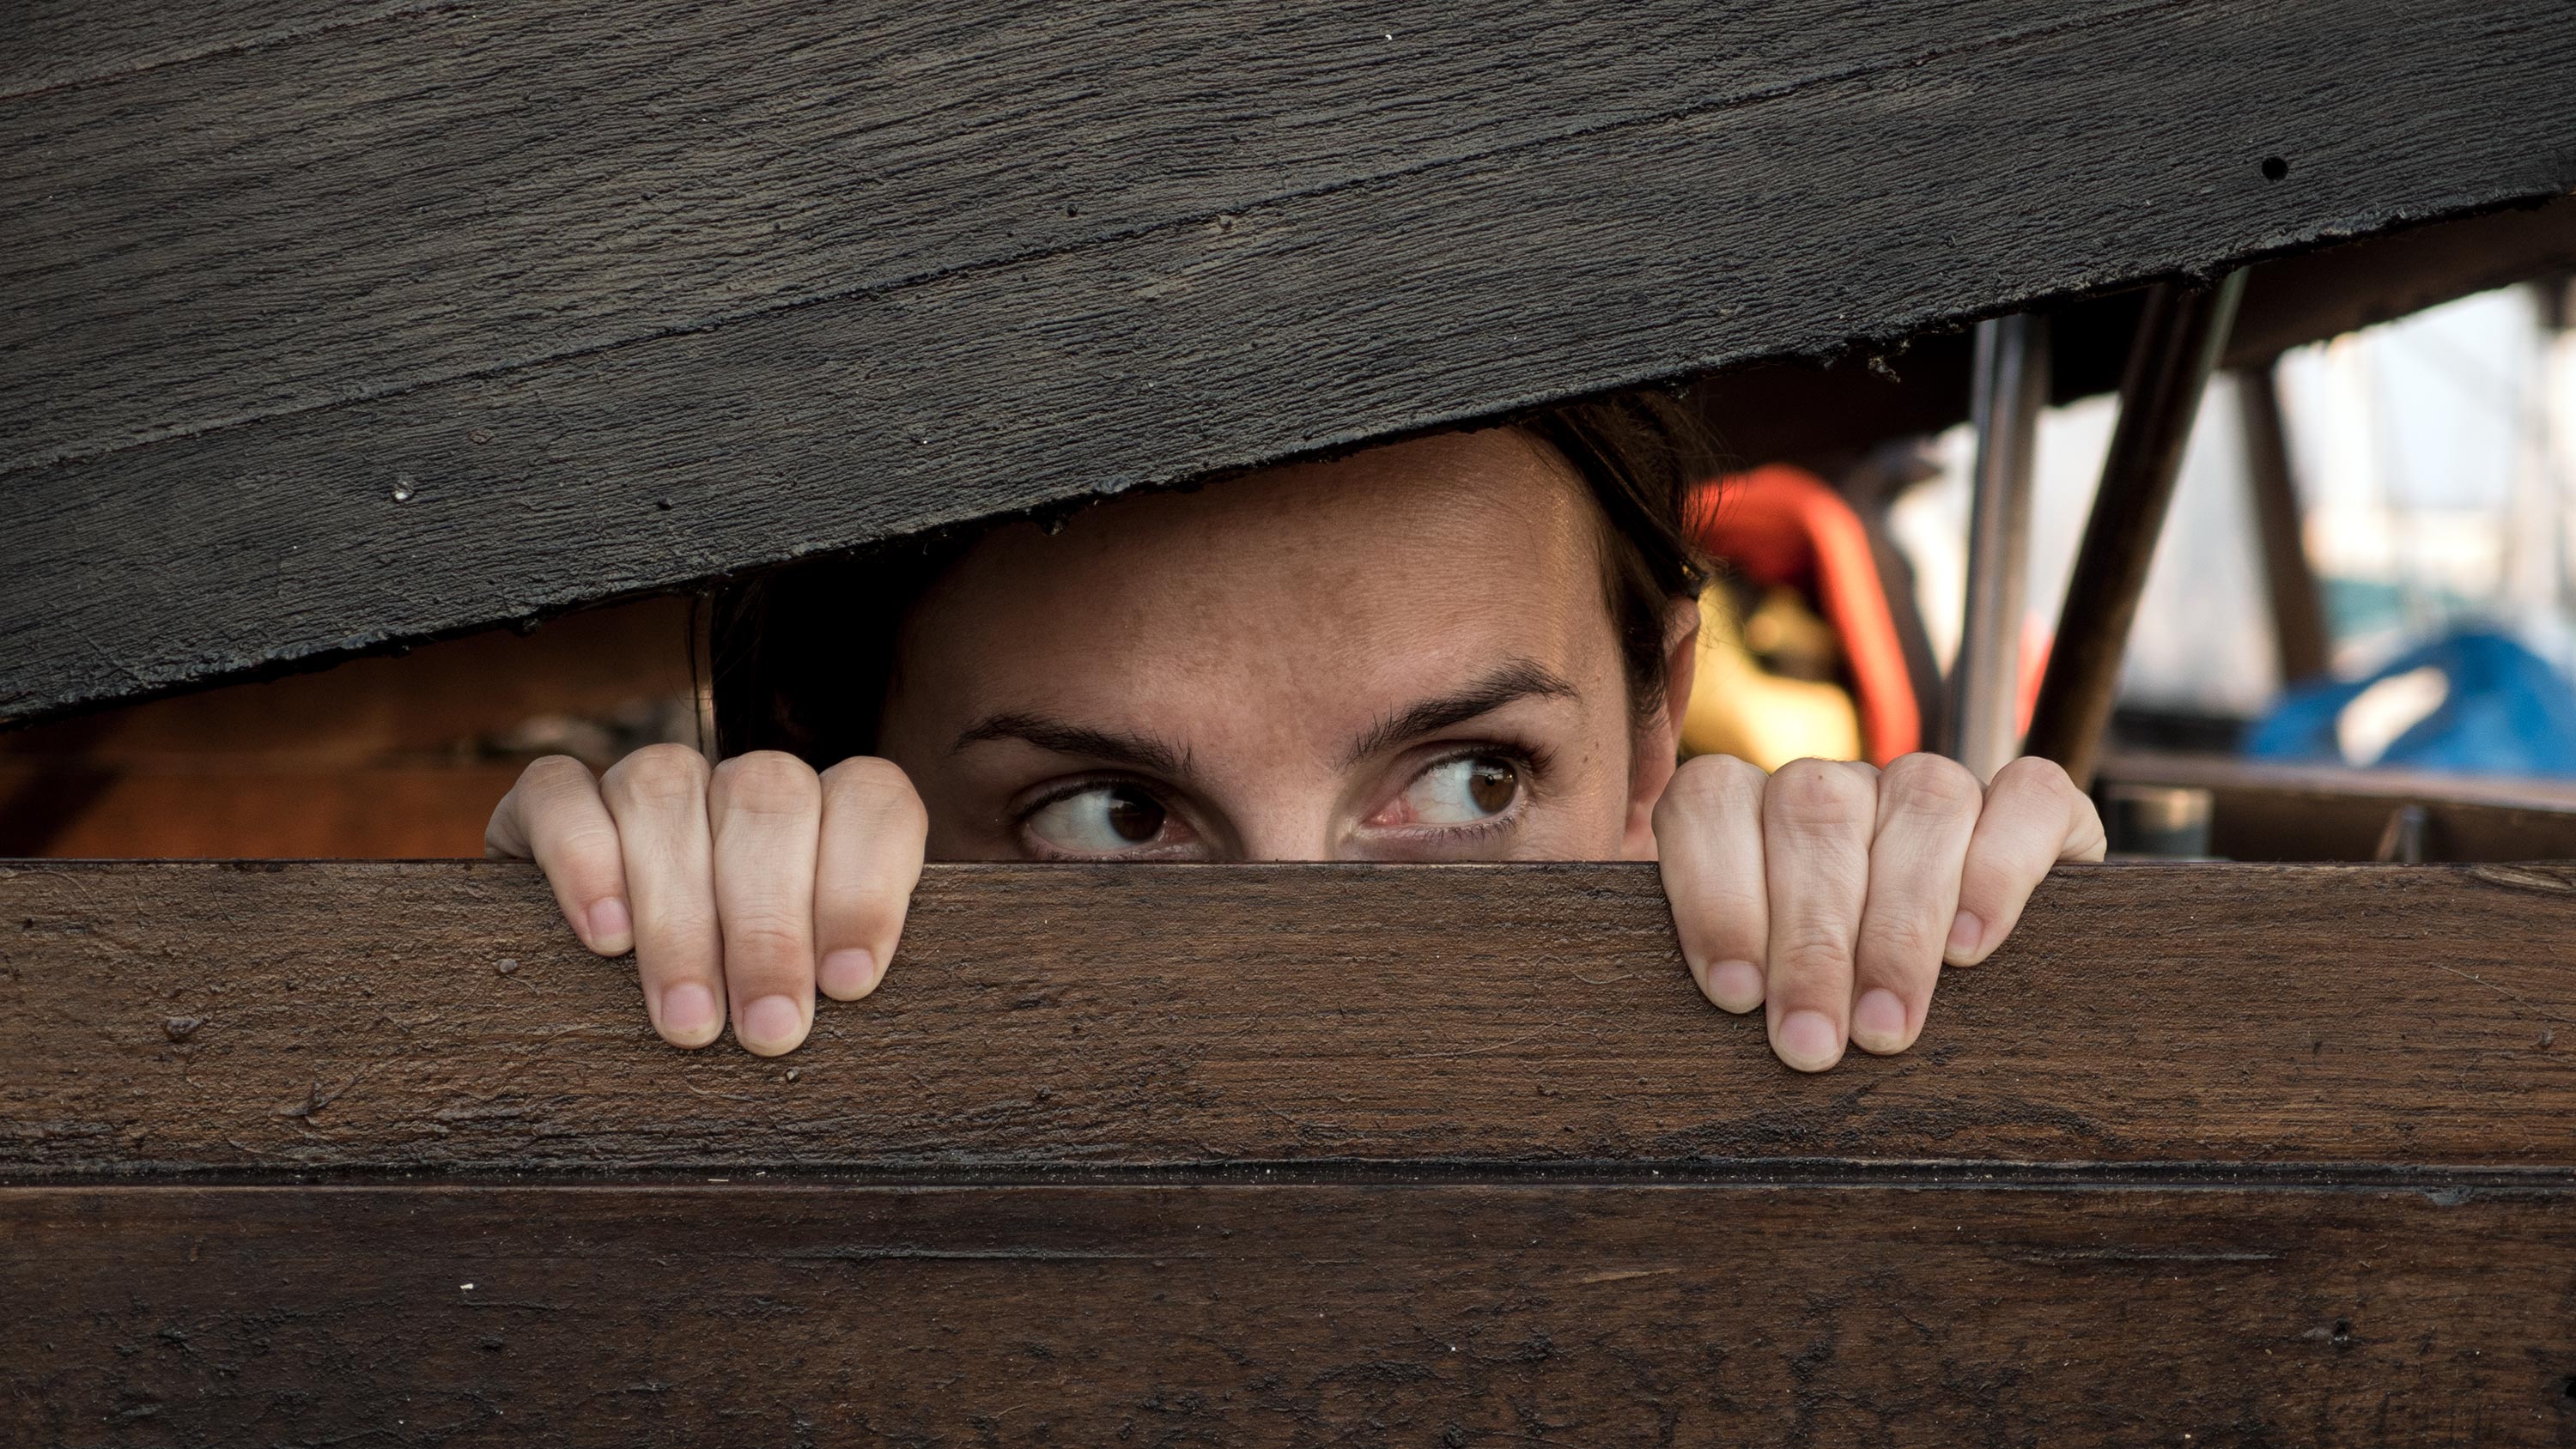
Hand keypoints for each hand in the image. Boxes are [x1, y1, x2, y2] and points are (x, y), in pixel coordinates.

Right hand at [484, 746, 928, 1055]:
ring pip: (667, 791)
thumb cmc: (737, 1007)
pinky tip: (605, 938)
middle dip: (770, 925)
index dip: (864, 885)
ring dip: (681, 915)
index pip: (869, 797)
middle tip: (767, 1029)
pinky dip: (583, 860)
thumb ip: (833, 974)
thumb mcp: (805, 991)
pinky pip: (560, 791)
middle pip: (768, 798)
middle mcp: (740, 786)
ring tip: (689, 1019)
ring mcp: (645, 783)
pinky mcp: (548, 801)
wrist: (587, 1007)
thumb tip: (847, 998)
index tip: (847, 983)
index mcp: (826, 813)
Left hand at [1652, 753, 2105, 1071]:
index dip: (1715, 891)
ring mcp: (1936, 788)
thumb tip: (1716, 1014)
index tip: (1734, 995)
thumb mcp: (1766, 995)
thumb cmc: (1832, 1012)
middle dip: (1810, 938)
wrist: (1978, 991)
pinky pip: (2026, 796)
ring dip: (1899, 922)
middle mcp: (1843, 788)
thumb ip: (1732, 981)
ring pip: (1920, 796)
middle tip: (1811, 1045)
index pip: (1712, 798)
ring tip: (1885, 1028)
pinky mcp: (2038, 810)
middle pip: (1813, 809)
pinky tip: (1973, 948)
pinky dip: (1999, 870)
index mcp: (1756, 814)